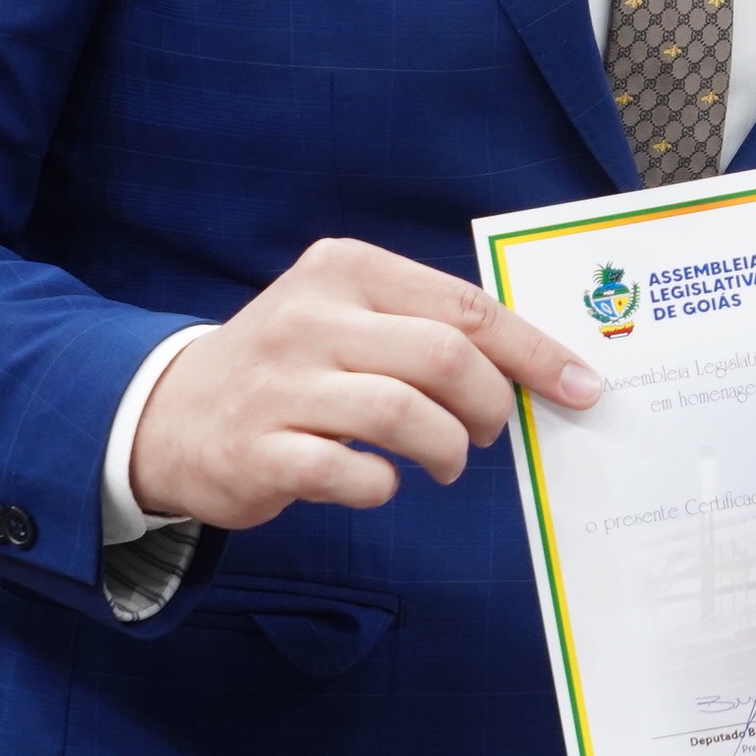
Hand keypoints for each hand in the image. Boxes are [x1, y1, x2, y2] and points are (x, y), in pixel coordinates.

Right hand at [127, 237, 603, 532]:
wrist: (174, 411)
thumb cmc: (293, 364)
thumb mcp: (349, 314)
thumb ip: (425, 326)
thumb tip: (533, 365)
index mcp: (347, 269)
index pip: (465, 306)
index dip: (534, 351)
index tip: (581, 386)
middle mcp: (312, 317)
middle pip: (443, 356)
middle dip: (489, 404)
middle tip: (491, 432)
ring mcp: (281, 384)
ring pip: (403, 413)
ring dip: (447, 449)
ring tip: (446, 462)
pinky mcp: (259, 450)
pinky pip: (350, 473)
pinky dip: (383, 486)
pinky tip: (380, 481)